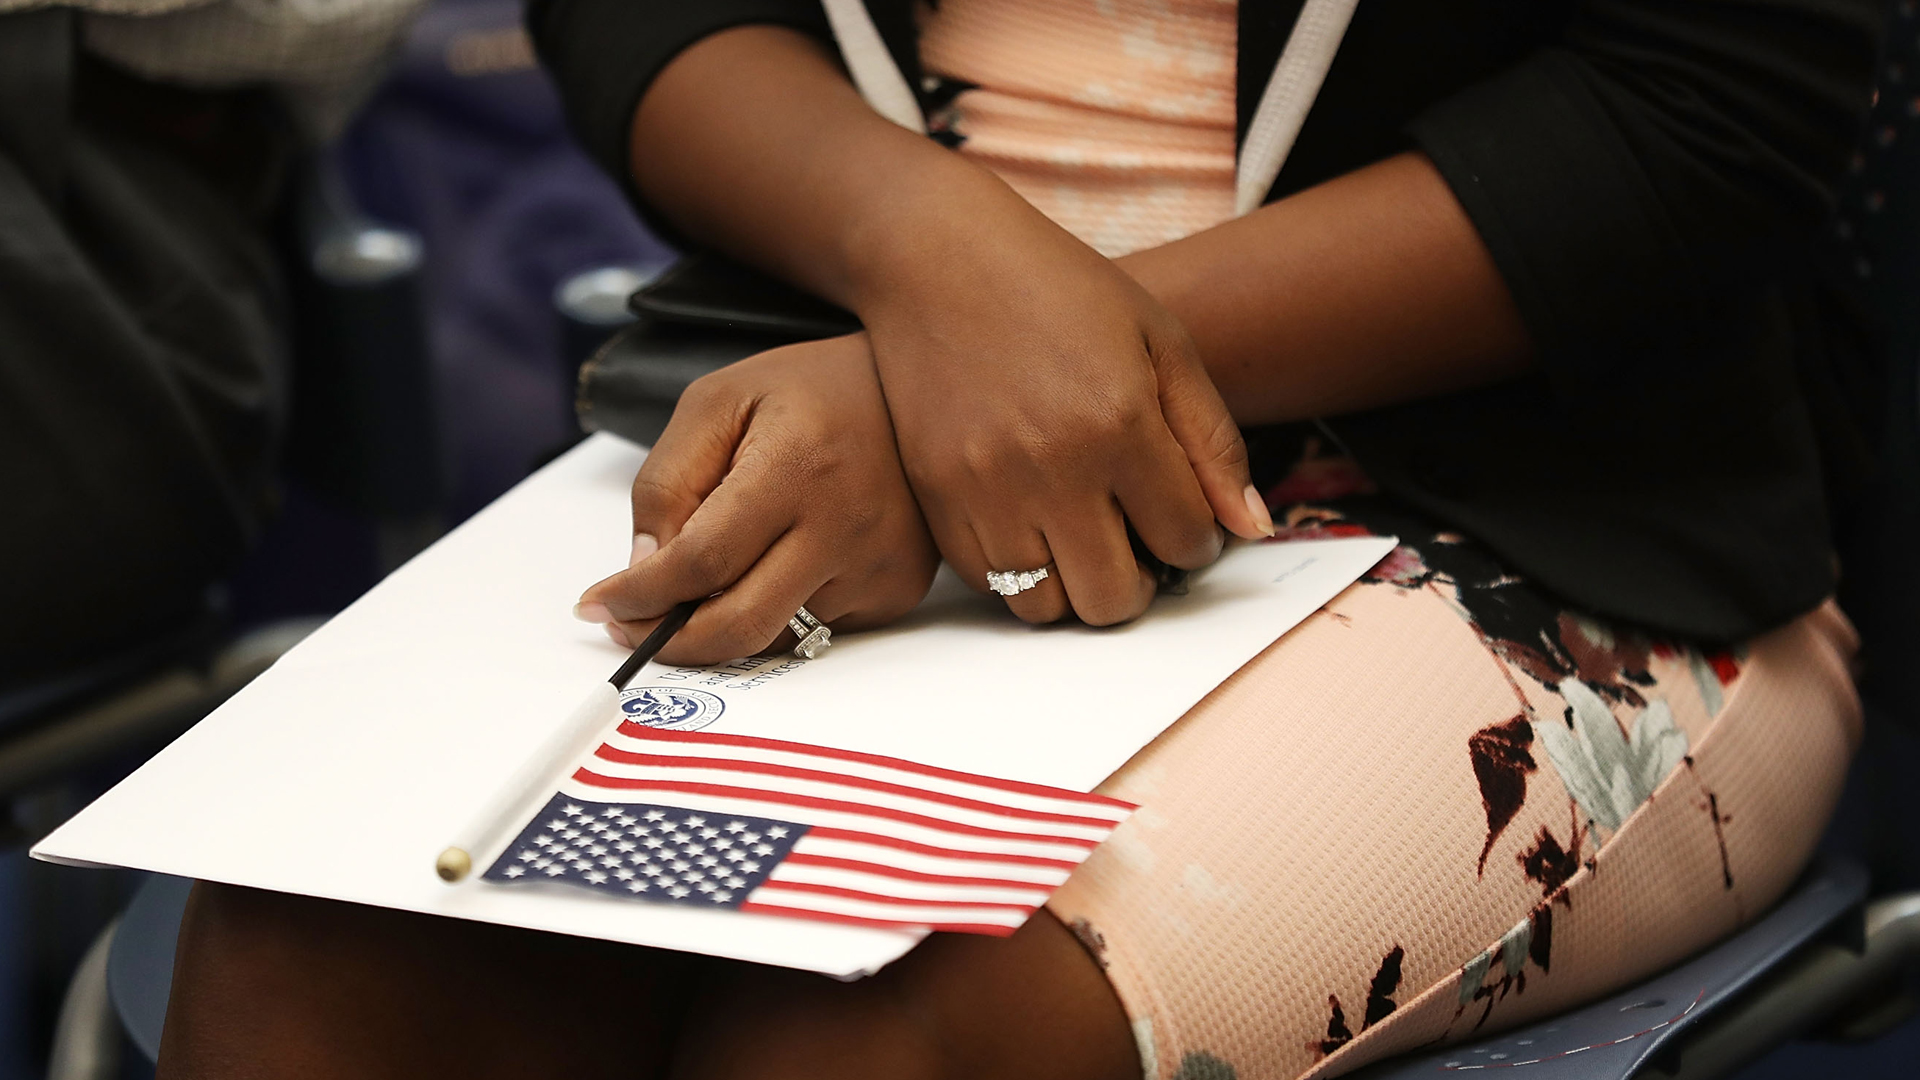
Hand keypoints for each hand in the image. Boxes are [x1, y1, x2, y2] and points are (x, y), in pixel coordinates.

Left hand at [572, 335, 939, 665]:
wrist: (912, 387)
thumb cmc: (810, 389)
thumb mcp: (717, 403)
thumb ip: (668, 483)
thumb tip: (646, 570)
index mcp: (796, 465)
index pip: (701, 562)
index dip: (640, 595)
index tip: (602, 604)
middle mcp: (845, 523)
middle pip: (740, 625)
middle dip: (672, 641)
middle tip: (634, 628)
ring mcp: (879, 563)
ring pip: (777, 633)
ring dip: (729, 617)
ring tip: (723, 566)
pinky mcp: (899, 588)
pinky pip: (819, 628)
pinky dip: (782, 609)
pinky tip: (785, 558)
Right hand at [852, 180, 1273, 626]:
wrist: (940, 259)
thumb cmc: (1062, 292)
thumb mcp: (1162, 343)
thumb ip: (1213, 441)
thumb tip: (1251, 529)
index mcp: (1122, 423)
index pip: (1186, 541)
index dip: (1197, 539)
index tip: (1181, 517)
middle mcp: (1053, 467)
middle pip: (1114, 600)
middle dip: (1140, 583)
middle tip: (1136, 544)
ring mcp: (985, 487)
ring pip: (1046, 607)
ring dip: (1074, 586)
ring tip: (1081, 538)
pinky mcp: (936, 494)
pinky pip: (986, 581)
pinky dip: (1017, 571)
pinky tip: (1031, 524)